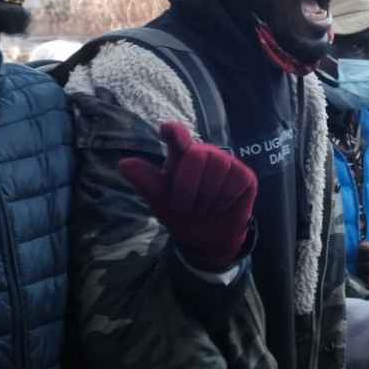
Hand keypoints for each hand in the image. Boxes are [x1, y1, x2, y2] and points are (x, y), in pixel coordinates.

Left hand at [119, 122, 256, 271]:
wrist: (206, 238)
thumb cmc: (181, 212)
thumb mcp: (159, 200)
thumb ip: (145, 181)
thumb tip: (123, 164)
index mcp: (180, 154)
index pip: (177, 134)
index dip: (173, 131)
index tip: (165, 130)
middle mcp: (205, 153)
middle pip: (196, 156)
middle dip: (187, 188)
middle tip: (186, 205)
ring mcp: (227, 163)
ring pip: (217, 172)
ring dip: (205, 200)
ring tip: (204, 207)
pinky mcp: (245, 176)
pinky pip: (233, 185)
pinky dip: (223, 203)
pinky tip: (221, 207)